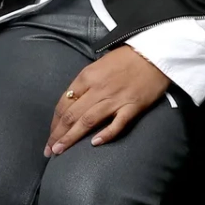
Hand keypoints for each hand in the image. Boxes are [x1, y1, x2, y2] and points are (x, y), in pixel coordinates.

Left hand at [46, 46, 170, 154]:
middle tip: (49, 151)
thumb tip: (71, 104)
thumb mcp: (97, 66)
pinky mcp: (132, 107)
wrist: (155, 54)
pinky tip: (94, 144)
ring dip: (71, 138)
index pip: (63, 104)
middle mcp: (97, 89)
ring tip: (60, 151)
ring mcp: (115, 99)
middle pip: (71, 115)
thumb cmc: (125, 58)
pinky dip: (105, 134)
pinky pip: (117, 123)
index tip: (50, 136)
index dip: (54, 123)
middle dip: (57, 135)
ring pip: (87, 121)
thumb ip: (84, 84)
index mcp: (86, 77)